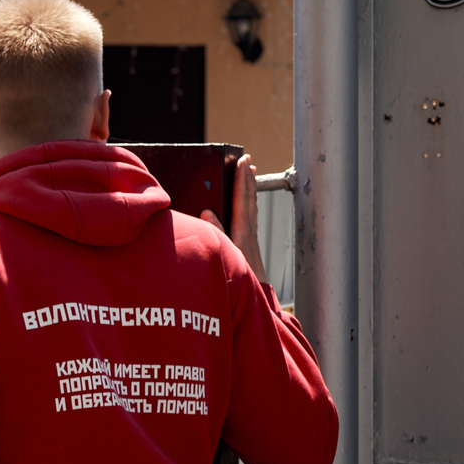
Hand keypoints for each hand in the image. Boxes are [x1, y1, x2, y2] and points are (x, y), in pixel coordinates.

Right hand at [199, 153, 270, 285]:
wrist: (256, 302)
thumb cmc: (239, 282)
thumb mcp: (224, 256)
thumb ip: (215, 233)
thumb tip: (207, 212)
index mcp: (242, 233)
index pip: (241, 200)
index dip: (241, 179)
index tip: (243, 161)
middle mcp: (249, 234)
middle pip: (249, 200)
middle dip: (248, 179)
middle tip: (248, 161)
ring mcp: (251, 241)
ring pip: (251, 209)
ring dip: (250, 191)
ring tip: (249, 177)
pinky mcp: (250, 248)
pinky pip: (250, 219)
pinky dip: (249, 206)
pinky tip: (246, 207)